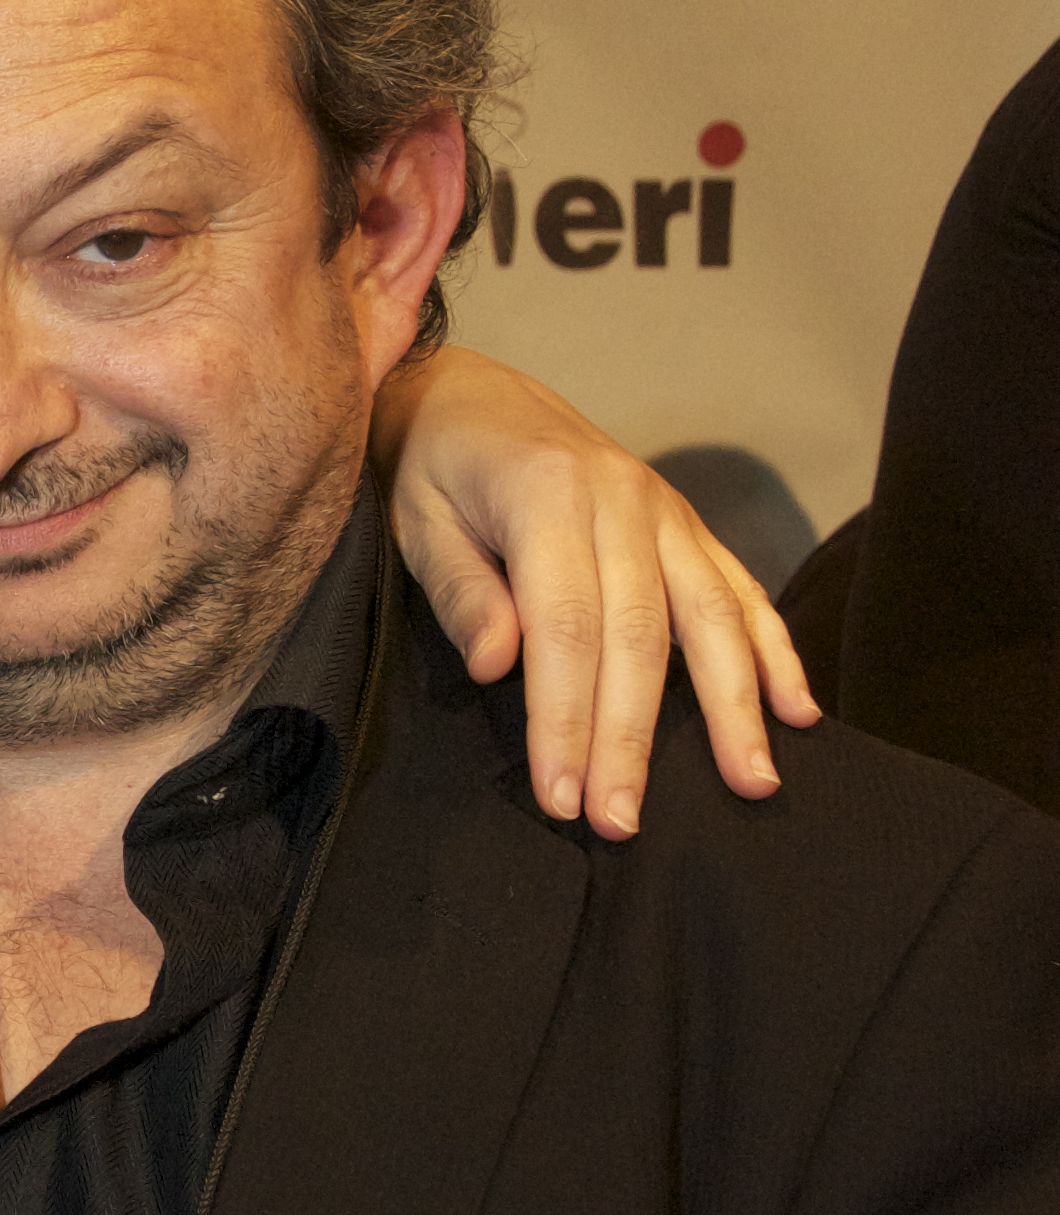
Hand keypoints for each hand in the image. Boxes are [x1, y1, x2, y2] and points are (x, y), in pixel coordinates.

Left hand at [373, 345, 818, 836]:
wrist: (463, 392)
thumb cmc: (431, 467)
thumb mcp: (417, 520)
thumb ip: (460, 591)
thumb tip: (498, 667)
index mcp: (547, 493)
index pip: (566, 626)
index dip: (566, 718)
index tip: (563, 795)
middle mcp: (622, 498)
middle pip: (641, 635)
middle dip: (633, 737)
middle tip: (622, 821)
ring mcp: (665, 508)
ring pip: (711, 615)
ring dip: (734, 705)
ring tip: (750, 783)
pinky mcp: (685, 522)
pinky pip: (741, 587)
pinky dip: (774, 650)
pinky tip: (798, 712)